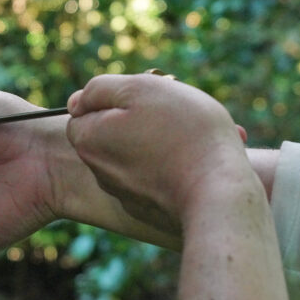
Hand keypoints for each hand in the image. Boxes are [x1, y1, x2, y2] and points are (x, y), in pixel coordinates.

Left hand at [66, 73, 251, 233]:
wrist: (223, 195)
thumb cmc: (184, 132)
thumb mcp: (138, 89)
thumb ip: (99, 90)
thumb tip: (76, 101)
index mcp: (90, 142)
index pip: (84, 112)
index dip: (116, 99)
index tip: (147, 99)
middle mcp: (100, 172)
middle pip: (115, 132)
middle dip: (146, 118)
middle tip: (182, 111)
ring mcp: (127, 194)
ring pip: (143, 152)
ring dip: (169, 139)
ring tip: (202, 133)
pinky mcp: (152, 211)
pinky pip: (161, 176)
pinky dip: (179, 165)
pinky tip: (207, 159)